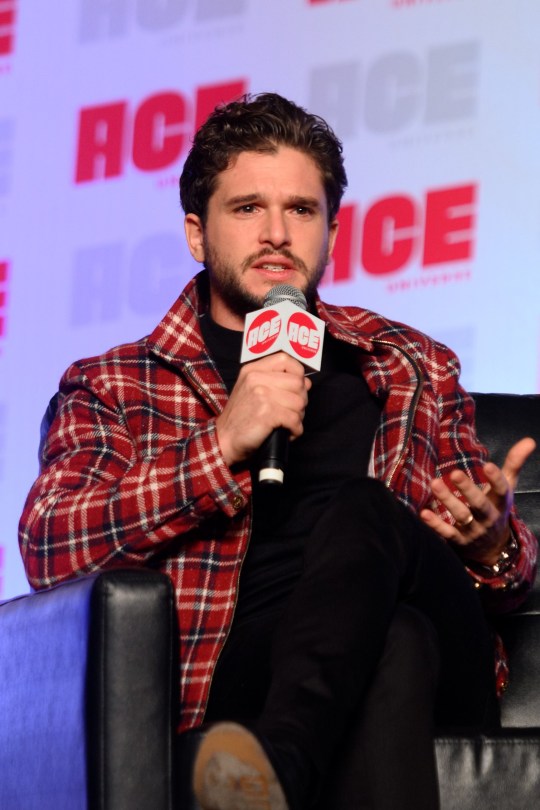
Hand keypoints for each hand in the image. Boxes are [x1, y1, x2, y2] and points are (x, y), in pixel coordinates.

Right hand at [216, 352, 310, 466]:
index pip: (285, 359)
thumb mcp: (251, 390)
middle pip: (298, 383)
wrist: (224, 439)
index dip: (298, 373)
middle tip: (292, 412)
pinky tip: (288, 432)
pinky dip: (296, 430)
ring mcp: (261, 395)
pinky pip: (295, 419)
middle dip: (301, 400)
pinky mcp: (267, 413)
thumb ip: (275, 381)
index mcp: (252, 370)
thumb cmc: (240, 417)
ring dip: (298, 417)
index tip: (298, 387)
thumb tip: (306, 382)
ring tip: (288, 424)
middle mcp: (256, 379)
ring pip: (299, 402)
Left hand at [419, 437, 535, 565]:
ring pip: (461, 515)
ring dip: (447, 500)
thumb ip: (514, 464)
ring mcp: (474, 529)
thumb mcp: (508, 487)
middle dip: (468, 489)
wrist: (493, 548)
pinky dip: (435, 524)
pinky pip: (447, 533)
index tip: (488, 465)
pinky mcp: (459, 540)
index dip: (496, 479)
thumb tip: (529, 440)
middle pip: (479, 503)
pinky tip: (424, 513)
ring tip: (434, 483)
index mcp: (501, 503)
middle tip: (455, 473)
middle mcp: (489, 517)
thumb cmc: (496, 508)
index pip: (502, 490)